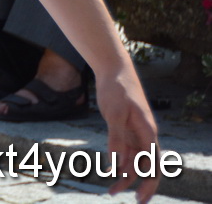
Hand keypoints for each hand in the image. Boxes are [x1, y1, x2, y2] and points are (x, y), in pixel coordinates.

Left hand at [94, 63, 159, 201]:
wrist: (113, 70)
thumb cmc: (117, 89)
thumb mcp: (114, 113)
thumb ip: (116, 137)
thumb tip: (116, 163)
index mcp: (148, 133)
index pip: (153, 164)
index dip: (149, 183)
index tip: (140, 198)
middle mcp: (144, 136)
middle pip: (144, 166)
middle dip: (135, 183)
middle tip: (122, 197)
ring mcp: (134, 133)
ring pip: (132, 160)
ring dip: (123, 175)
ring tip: (109, 189)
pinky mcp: (124, 128)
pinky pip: (124, 150)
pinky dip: (119, 161)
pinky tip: (109, 170)